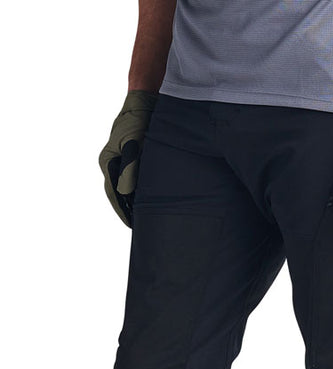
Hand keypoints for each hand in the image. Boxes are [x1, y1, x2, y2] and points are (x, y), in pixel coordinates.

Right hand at [98, 90, 157, 226]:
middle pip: (119, 193)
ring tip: (145, 219)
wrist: (146, 100)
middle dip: (127, 210)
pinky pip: (135, 179)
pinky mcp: (132, 157)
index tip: (132, 225)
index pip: (113, 193)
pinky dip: (140, 191)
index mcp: (108, 161)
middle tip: (140, 228)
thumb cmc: (139, 119)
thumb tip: (126, 192)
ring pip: (126, 188)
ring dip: (134, 202)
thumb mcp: (135, 143)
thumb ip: (131, 167)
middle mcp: (112, 163)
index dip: (122, 210)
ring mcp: (122, 160)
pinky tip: (149, 201)